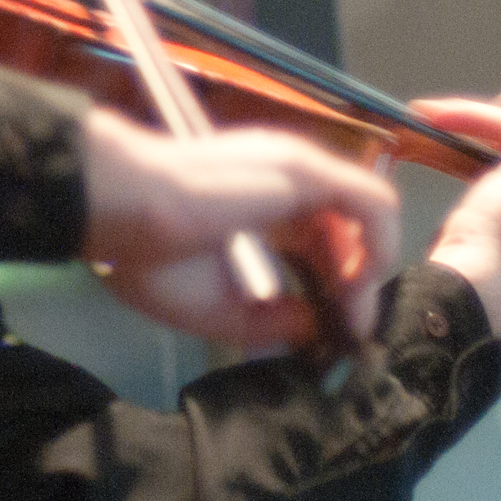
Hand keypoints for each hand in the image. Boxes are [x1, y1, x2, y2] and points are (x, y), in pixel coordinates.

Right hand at [78, 107, 399, 348]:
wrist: (121, 208)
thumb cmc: (152, 253)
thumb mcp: (218, 306)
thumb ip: (272, 319)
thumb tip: (316, 327)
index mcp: (260, 201)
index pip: (321, 238)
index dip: (334, 285)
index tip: (332, 332)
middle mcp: (286, 178)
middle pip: (348, 229)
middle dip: (356, 284)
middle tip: (348, 332)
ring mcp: (298, 168)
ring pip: (368, 214)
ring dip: (370, 270)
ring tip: (352, 317)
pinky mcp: (308, 171)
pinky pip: (375, 204)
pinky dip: (379, 248)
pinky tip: (357, 290)